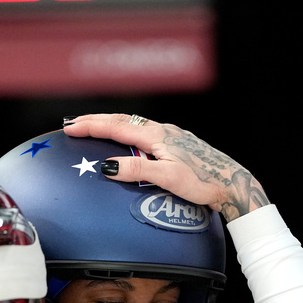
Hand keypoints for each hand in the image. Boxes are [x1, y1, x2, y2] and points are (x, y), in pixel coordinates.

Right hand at [63, 113, 269, 221]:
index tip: (69, 127)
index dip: (91, 126)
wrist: (232, 182)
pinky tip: (126, 139)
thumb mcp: (168, 178)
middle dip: (95, 121)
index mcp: (157, 136)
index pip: (116, 126)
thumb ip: (138, 170)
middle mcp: (163, 130)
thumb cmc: (204, 181)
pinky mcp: (177, 143)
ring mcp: (171, 135)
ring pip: (133, 124)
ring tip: (93, 127)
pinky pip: (144, 132)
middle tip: (72, 123)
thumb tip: (109, 166)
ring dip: (110, 124)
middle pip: (122, 120)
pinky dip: (126, 131)